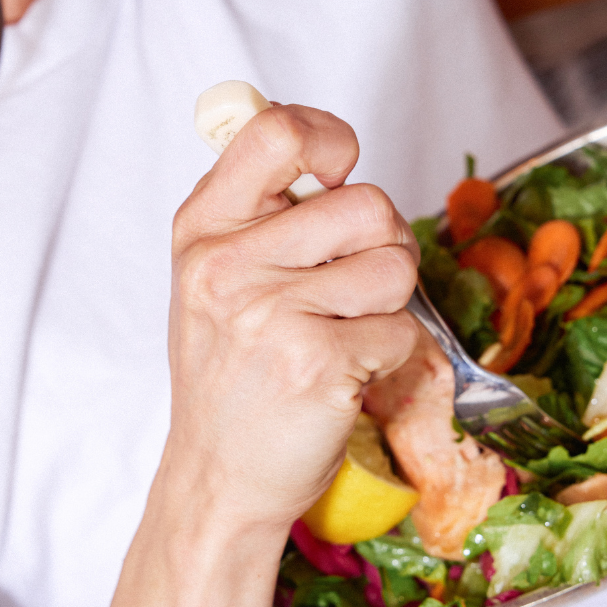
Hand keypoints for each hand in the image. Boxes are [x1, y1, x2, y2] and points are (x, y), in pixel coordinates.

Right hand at [106, 103, 418, 606]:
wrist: (215, 475)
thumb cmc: (226, 368)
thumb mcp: (210, 272)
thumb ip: (254, 206)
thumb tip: (315, 142)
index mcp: (203, 226)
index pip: (275, 130)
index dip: (327, 136)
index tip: (335, 168)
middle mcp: (229, 262)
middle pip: (366, 201)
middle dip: (382, 240)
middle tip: (353, 276)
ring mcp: (272, 313)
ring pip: (396, 264)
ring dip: (390, 299)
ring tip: (345, 325)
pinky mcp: (317, 363)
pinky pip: (403, 329)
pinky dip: (390, 353)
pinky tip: (345, 369)